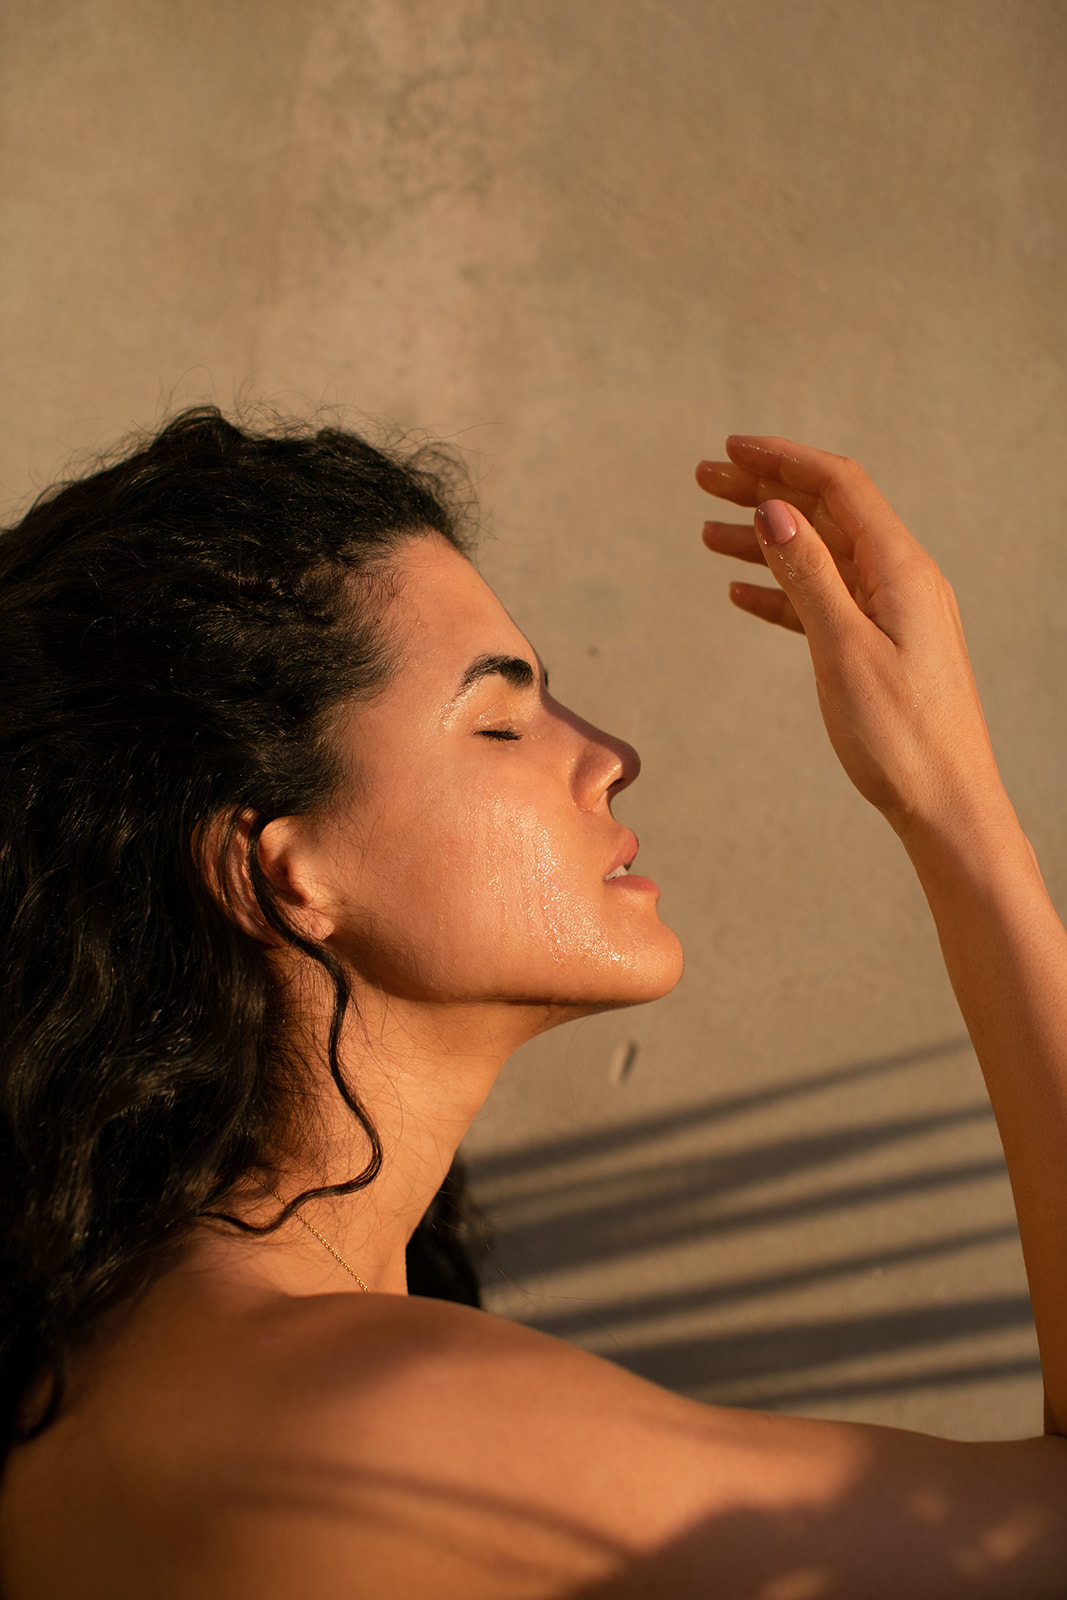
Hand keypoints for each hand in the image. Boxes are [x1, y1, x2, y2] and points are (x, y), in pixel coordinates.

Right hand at [697, 436, 1002, 844]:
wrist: (946, 804)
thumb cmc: (902, 738)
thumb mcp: (844, 651)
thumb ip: (809, 576)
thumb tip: (775, 510)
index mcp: (901, 570)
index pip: (838, 488)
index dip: (782, 460)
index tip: (730, 449)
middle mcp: (902, 580)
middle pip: (826, 515)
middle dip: (765, 491)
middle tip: (705, 480)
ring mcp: (894, 612)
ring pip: (820, 558)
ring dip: (766, 541)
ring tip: (708, 533)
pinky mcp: (882, 646)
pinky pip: (826, 600)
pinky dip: (783, 590)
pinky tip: (742, 593)